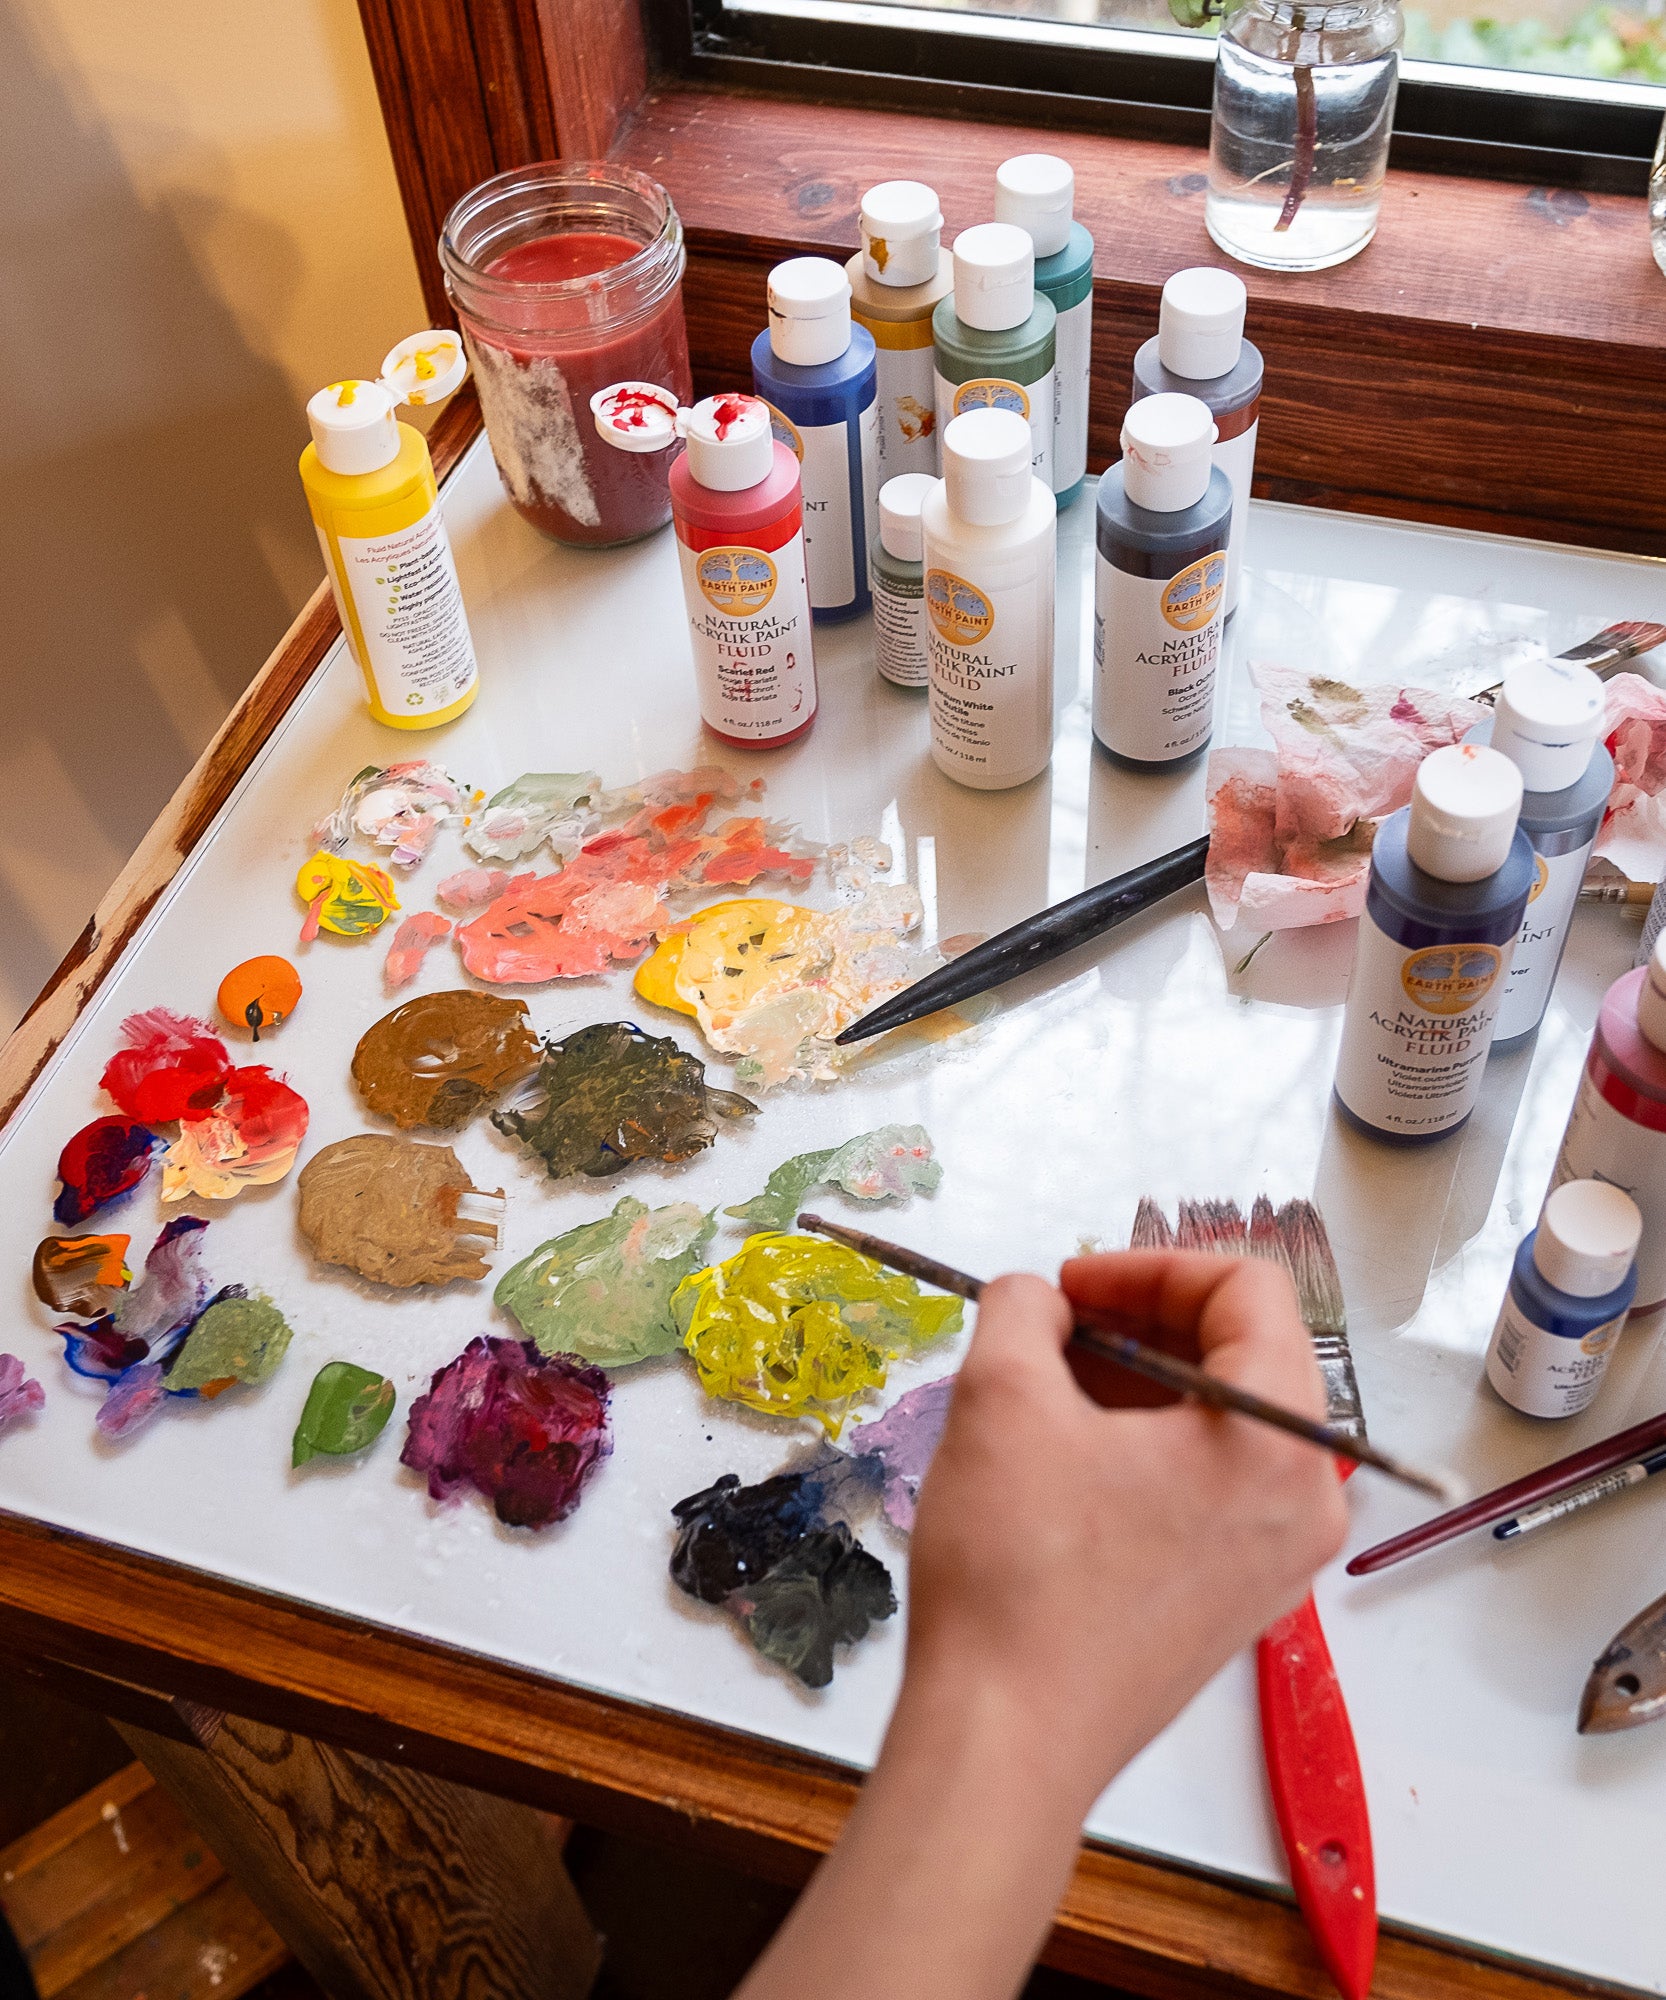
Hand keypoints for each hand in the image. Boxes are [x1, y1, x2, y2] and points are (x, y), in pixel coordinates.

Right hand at [903, 1251, 1349, 1813]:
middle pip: (1243, 1353)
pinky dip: (1146, 1450)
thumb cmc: (1016, 1571)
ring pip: (1222, 1423)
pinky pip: (1210, 1487)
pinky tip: (1062, 1462)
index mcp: (1277, 1438)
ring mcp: (1278, 1560)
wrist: (1006, 1744)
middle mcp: (1305, 1498)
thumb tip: (1039, 1299)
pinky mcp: (1237, 1602)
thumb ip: (1025, 1309)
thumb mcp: (1001, 1398)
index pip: (1246, 1290)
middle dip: (1140, 1321)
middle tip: (1052, 1329)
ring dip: (1136, 1384)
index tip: (1068, 1284)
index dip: (1148, 1265)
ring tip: (1043, 1392)